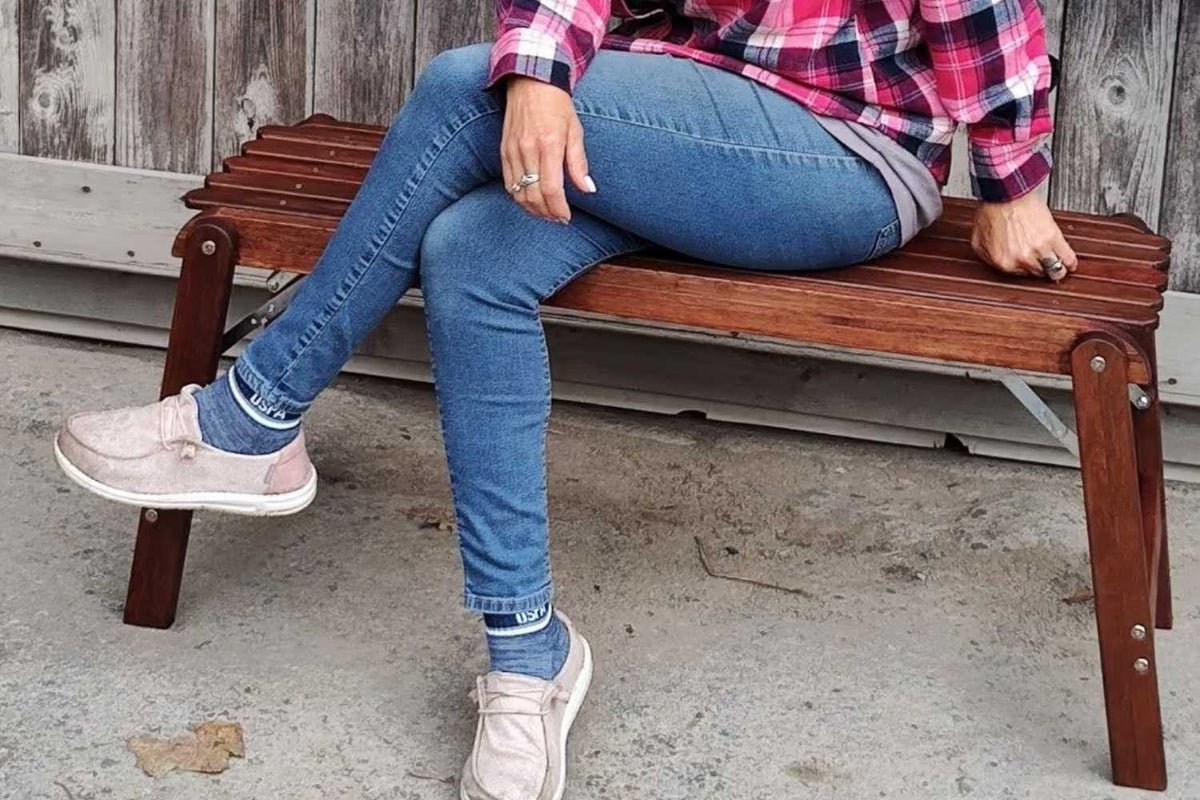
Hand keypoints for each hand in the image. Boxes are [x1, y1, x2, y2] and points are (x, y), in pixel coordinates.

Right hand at [502, 77, 595, 222]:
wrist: (531, 81)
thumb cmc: (557, 105)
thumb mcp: (575, 131)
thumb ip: (579, 163)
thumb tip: (587, 189)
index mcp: (549, 145)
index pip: (552, 189)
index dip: (559, 209)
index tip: (566, 217)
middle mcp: (528, 150)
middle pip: (534, 195)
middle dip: (547, 213)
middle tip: (558, 219)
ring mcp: (513, 151)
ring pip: (518, 192)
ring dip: (532, 209)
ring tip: (546, 213)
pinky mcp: (503, 150)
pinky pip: (508, 183)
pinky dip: (518, 196)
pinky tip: (530, 200)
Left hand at [971, 191, 1077, 280]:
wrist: (1006, 194)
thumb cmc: (992, 212)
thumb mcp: (978, 240)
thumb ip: (988, 257)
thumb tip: (996, 264)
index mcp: (1002, 262)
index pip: (1020, 275)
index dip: (1025, 269)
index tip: (1030, 265)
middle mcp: (1020, 259)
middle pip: (1037, 273)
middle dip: (1040, 269)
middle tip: (1043, 264)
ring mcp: (1037, 250)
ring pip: (1054, 269)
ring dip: (1058, 270)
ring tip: (1060, 268)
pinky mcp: (1052, 238)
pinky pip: (1067, 257)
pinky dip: (1070, 262)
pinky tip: (1070, 264)